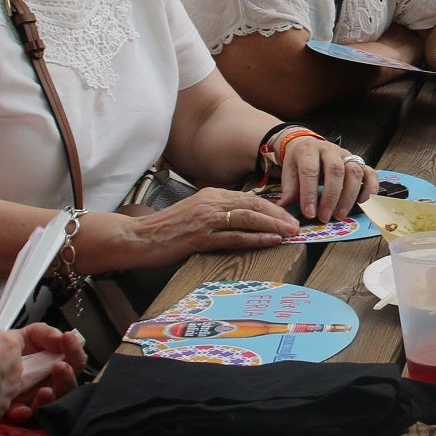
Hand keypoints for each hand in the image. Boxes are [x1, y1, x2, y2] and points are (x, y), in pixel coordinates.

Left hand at [3, 323, 84, 420]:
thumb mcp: (19, 337)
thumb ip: (42, 333)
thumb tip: (59, 338)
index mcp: (49, 364)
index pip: (72, 359)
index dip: (74, 350)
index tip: (68, 339)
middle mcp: (45, 383)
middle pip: (67, 383)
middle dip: (67, 375)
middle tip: (60, 366)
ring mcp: (33, 400)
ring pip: (53, 403)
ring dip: (52, 397)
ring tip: (45, 391)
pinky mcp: (19, 415)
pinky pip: (28, 418)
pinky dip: (26, 414)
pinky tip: (22, 410)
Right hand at [131, 187, 297, 265]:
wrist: (138, 237)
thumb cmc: (165, 230)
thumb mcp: (194, 214)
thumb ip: (215, 214)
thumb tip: (240, 222)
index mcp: (210, 195)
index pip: (248, 198)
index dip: (271, 207)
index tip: (287, 216)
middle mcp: (211, 202)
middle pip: (253, 205)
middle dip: (278, 214)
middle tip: (297, 225)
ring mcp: (206, 219)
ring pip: (248, 218)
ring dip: (273, 225)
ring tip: (291, 232)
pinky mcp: (201, 237)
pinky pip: (235, 237)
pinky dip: (256, 238)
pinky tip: (271, 241)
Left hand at [281, 136, 375, 222]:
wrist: (307, 144)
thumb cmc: (298, 162)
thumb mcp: (288, 172)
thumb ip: (290, 190)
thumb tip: (286, 210)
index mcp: (308, 150)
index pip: (310, 171)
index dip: (309, 193)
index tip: (309, 213)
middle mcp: (329, 150)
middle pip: (335, 170)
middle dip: (331, 197)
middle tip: (325, 217)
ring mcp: (346, 155)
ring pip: (354, 171)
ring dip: (349, 196)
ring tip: (340, 215)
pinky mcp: (359, 162)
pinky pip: (370, 173)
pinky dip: (370, 188)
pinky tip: (363, 204)